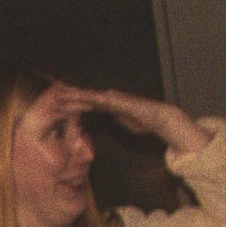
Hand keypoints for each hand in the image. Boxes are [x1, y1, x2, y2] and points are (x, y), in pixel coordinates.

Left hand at [45, 83, 213, 156]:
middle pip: (89, 97)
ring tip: (67, 91)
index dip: (73, 102)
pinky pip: (112, 100)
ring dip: (82, 93)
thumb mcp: (124, 126)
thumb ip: (112, 125)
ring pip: (98, 95)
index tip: (58, 103)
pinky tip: (90, 96)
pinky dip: (101, 98)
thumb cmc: (149, 124)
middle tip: (55, 92)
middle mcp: (115, 101)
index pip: (88, 104)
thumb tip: (100, 135)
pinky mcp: (130, 103)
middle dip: (73, 94)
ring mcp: (122, 100)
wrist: (170, 122)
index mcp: (111, 107)